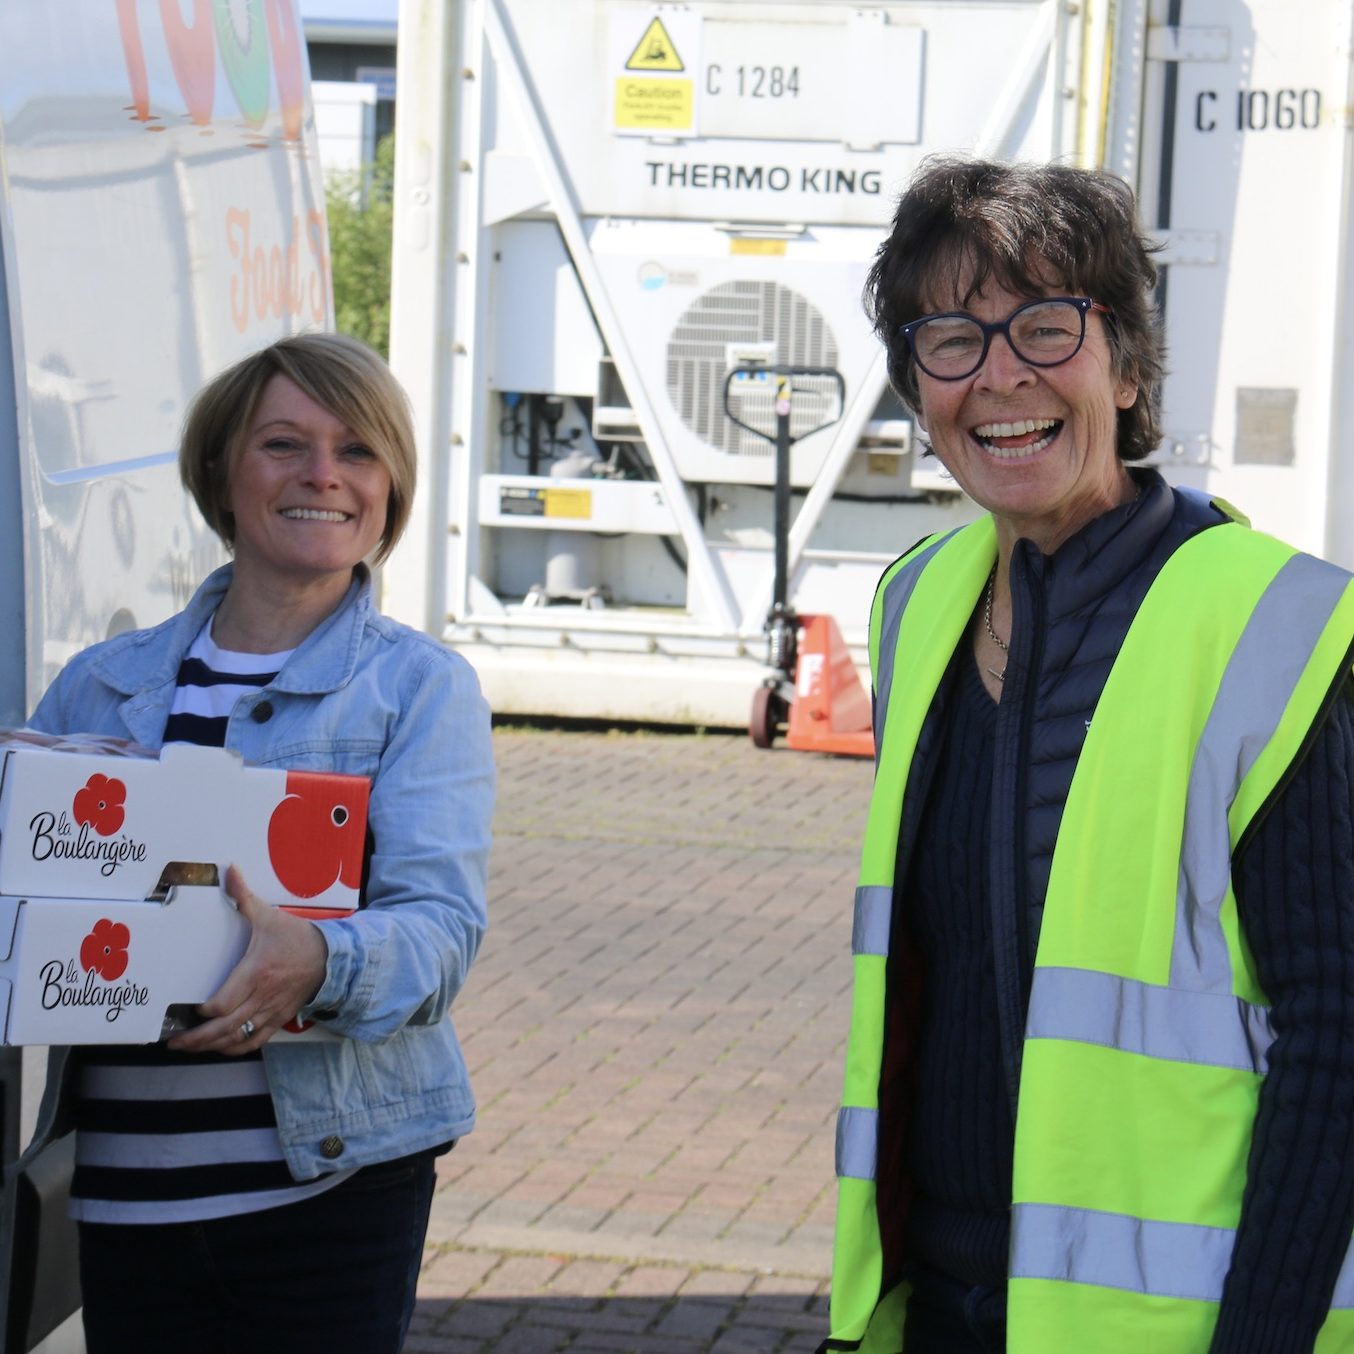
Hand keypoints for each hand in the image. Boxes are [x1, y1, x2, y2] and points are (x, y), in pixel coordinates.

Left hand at [168, 864, 328, 1054]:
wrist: (330, 957)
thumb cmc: (296, 937)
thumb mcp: (269, 915)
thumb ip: (244, 896)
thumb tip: (229, 871)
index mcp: (256, 973)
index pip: (224, 1003)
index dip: (203, 1011)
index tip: (187, 1008)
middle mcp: (262, 997)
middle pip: (225, 1028)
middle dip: (197, 1038)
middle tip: (174, 1040)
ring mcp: (270, 1012)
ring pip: (237, 1038)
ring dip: (210, 1047)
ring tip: (189, 1047)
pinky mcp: (278, 1019)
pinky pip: (254, 1042)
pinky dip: (235, 1048)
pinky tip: (219, 1047)